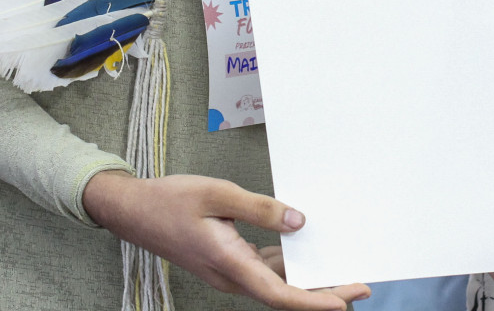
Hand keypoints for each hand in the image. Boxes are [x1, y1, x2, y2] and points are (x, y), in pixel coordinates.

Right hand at [83, 171, 369, 309]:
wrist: (133, 210)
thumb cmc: (170, 200)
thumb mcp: (218, 194)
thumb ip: (261, 209)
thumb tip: (299, 222)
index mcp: (229, 263)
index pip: (280, 294)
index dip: (314, 302)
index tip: (344, 302)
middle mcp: (230, 276)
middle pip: (284, 293)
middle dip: (323, 293)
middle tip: (361, 287)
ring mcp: (228, 271)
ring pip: (275, 283)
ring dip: (307, 281)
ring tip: (342, 271)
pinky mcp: (226, 262)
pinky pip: (263, 270)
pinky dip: (287, 266)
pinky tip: (304, 252)